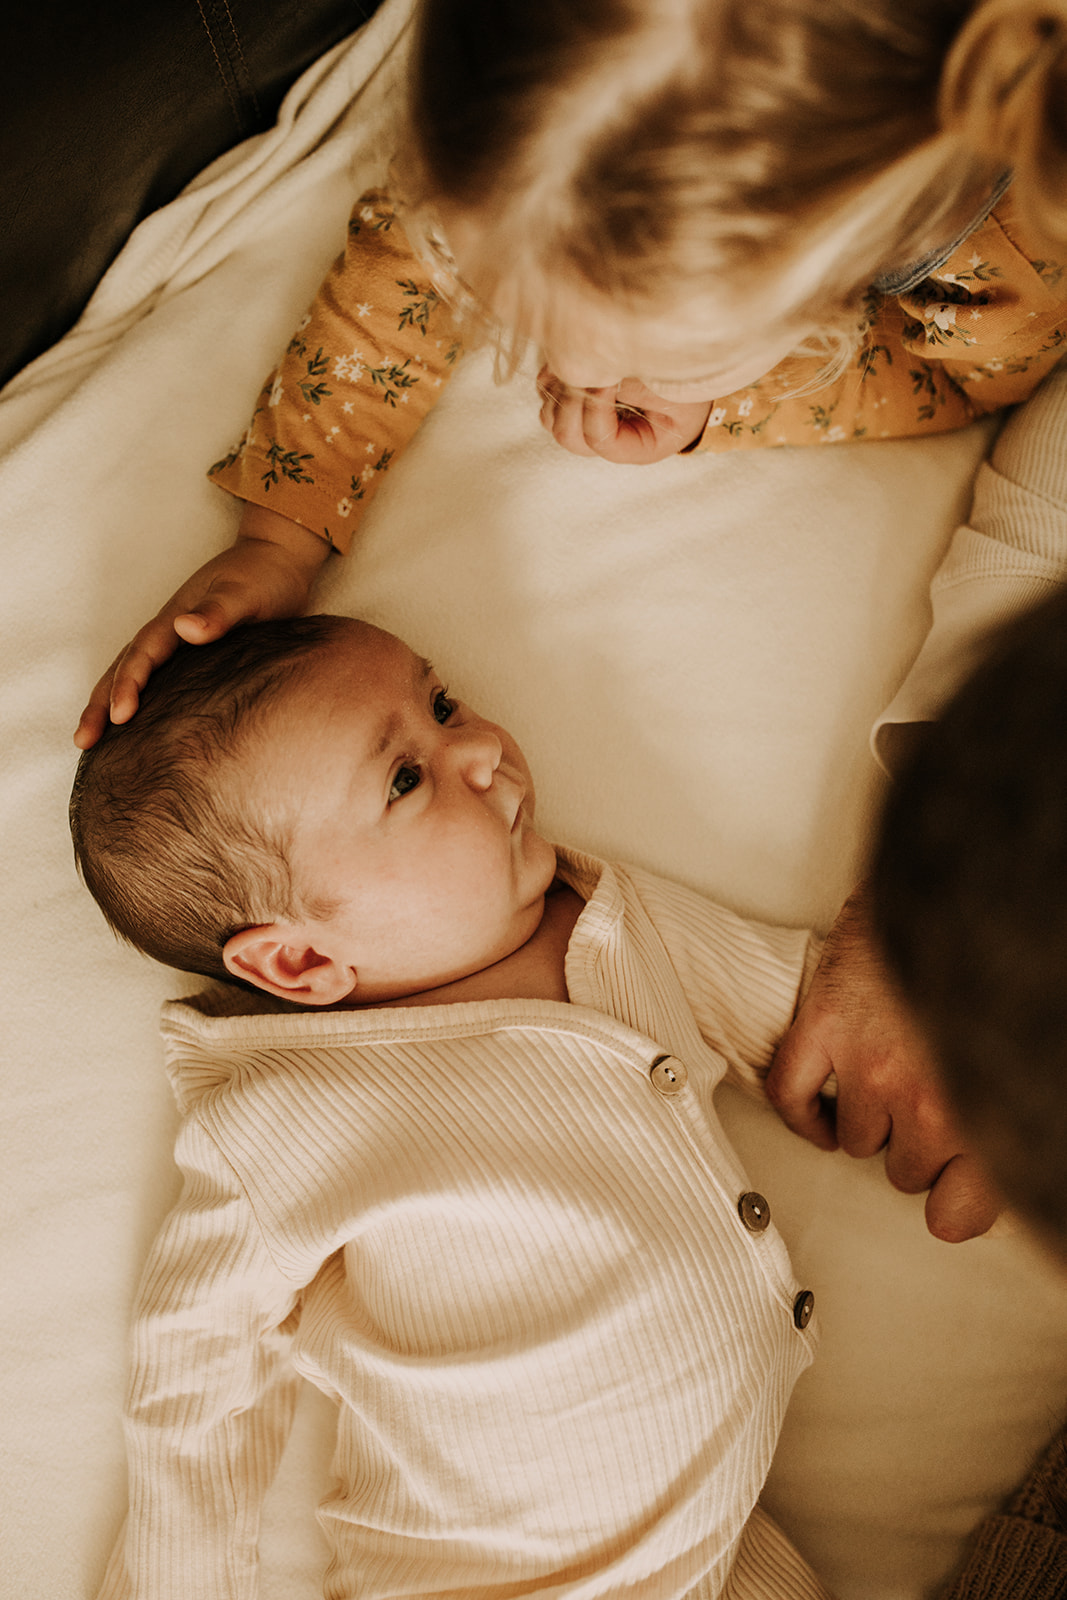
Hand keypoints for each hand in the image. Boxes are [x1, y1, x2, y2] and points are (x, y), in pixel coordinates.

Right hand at [74, 506, 328, 748]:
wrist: (280, 561)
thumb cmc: (264, 577)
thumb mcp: (244, 593)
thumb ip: (217, 612)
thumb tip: (184, 627)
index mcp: (175, 620)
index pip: (142, 657)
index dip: (127, 686)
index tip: (119, 716)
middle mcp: (169, 633)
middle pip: (123, 669)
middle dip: (100, 704)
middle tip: (83, 741)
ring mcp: (179, 645)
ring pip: (136, 677)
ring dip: (111, 705)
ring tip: (94, 743)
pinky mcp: (196, 657)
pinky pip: (161, 683)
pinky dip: (143, 703)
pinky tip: (140, 731)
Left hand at [537, 369, 712, 463]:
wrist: (695, 366)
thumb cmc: (691, 383)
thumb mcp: (672, 389)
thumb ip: (633, 389)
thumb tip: (590, 376)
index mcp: (637, 447)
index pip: (600, 440)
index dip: (595, 409)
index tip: (607, 379)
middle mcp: (608, 440)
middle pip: (569, 436)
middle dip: (571, 403)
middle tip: (587, 372)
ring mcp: (590, 420)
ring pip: (553, 418)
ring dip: (558, 391)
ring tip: (579, 364)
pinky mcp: (580, 398)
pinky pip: (549, 396)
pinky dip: (551, 379)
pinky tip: (568, 360)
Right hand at [765, 883, 1001, 1242]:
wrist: (965, 879)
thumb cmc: (999, 960)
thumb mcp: (1031, 1052)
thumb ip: (1017, 1115)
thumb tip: (1008, 1179)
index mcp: (988, 1110)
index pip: (960, 1213)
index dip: (957, 1205)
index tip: (956, 1196)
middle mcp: (930, 1099)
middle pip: (906, 1174)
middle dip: (918, 1148)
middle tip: (931, 1110)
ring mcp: (871, 1066)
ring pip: (857, 1140)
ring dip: (871, 1121)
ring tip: (890, 1088)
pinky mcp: (824, 1028)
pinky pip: (792, 1096)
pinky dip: (805, 1115)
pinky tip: (825, 1115)